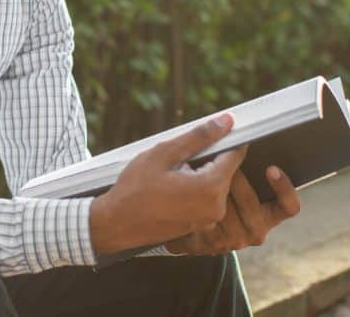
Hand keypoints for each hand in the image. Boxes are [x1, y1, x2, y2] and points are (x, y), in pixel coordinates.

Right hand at [90, 114, 246, 254]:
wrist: (115, 224)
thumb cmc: (135, 189)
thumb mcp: (164, 153)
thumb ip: (199, 137)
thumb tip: (225, 122)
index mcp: (210, 188)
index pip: (235, 155)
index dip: (227, 139)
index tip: (213, 132)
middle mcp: (216, 208)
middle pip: (226, 171)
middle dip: (210, 158)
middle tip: (180, 157)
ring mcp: (208, 221)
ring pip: (216, 185)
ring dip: (201, 174)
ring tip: (172, 174)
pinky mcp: (200, 227)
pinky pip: (206, 200)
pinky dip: (195, 190)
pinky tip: (172, 189)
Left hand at [164, 165, 300, 255]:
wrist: (194, 233)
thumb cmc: (221, 200)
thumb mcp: (240, 187)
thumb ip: (245, 170)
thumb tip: (244, 138)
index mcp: (269, 216)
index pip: (289, 207)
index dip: (284, 188)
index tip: (271, 168)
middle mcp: (256, 231)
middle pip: (250, 200)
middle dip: (235, 178)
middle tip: (223, 160)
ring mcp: (234, 240)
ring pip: (227, 208)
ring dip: (214, 189)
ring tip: (203, 172)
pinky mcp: (211, 244)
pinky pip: (205, 219)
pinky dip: (198, 203)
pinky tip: (191, 193)